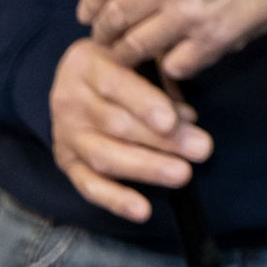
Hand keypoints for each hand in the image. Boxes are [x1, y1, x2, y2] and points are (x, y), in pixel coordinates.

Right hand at [49, 38, 212, 223]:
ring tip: (183, 174)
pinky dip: (115, 200)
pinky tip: (142, 211)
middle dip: (161, 141)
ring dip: (146, 169)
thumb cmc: (123, 61)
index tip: (173, 121)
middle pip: (115, 125)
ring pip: (104, 157)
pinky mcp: (65, 162)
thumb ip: (162, 80)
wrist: (77, 74)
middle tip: (201, 149)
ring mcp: (64, 134)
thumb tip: (188, 118)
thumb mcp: (140, 56)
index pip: (117, 85)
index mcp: (86, 63)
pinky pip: (88, 185)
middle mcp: (68, 100)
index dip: (145, 104)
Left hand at [81, 0, 266, 79]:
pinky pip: (174, 66)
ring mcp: (192, 13)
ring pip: (136, 47)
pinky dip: (170, 64)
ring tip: (132, 53)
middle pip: (114, 17)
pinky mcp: (216, 39)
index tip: (88, 11)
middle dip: (103, 32)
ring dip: (128, 54)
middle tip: (106, 37)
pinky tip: (175, 56)